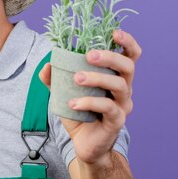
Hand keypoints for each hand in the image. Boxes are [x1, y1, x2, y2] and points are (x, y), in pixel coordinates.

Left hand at [39, 30, 141, 165]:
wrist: (84, 146)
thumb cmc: (79, 115)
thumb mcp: (64, 94)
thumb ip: (55, 79)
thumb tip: (47, 65)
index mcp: (115, 78)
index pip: (130, 55)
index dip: (127, 42)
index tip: (114, 32)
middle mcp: (124, 89)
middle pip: (127, 66)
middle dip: (109, 57)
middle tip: (88, 55)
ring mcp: (123, 105)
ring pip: (118, 85)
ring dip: (96, 78)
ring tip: (76, 79)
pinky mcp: (117, 121)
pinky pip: (108, 107)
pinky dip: (89, 102)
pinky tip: (73, 103)